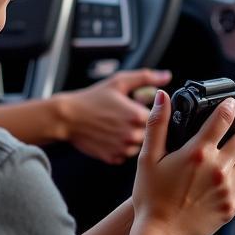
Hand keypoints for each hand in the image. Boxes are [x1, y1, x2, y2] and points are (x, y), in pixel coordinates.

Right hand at [56, 68, 172, 163]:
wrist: (67, 118)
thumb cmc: (92, 99)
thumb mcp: (119, 82)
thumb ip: (146, 78)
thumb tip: (167, 76)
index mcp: (139, 116)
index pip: (159, 117)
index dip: (149, 111)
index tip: (138, 107)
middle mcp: (133, 135)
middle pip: (150, 132)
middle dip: (141, 125)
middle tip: (124, 117)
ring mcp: (123, 149)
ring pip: (140, 145)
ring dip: (133, 137)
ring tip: (117, 126)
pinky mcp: (113, 158)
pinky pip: (126, 154)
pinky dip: (122, 147)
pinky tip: (111, 136)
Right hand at [132, 91, 234, 234]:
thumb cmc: (151, 198)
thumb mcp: (147, 158)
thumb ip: (157, 125)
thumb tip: (162, 98)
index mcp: (198, 152)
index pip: (223, 119)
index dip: (230, 106)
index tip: (233, 102)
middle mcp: (217, 168)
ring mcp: (227, 188)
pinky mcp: (231, 206)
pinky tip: (233, 178)